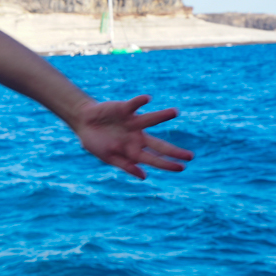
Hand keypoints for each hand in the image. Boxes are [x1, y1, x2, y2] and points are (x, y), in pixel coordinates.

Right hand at [72, 96, 190, 178]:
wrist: (84, 122)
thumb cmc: (96, 142)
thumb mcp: (109, 157)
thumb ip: (126, 166)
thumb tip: (144, 176)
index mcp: (133, 150)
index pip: (153, 159)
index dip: (167, 164)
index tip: (181, 168)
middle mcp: (137, 136)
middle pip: (158, 144)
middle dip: (173, 151)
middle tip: (190, 157)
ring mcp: (132, 122)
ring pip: (151, 120)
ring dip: (162, 116)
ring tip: (175, 112)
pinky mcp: (124, 109)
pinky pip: (134, 104)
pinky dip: (140, 101)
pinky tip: (148, 99)